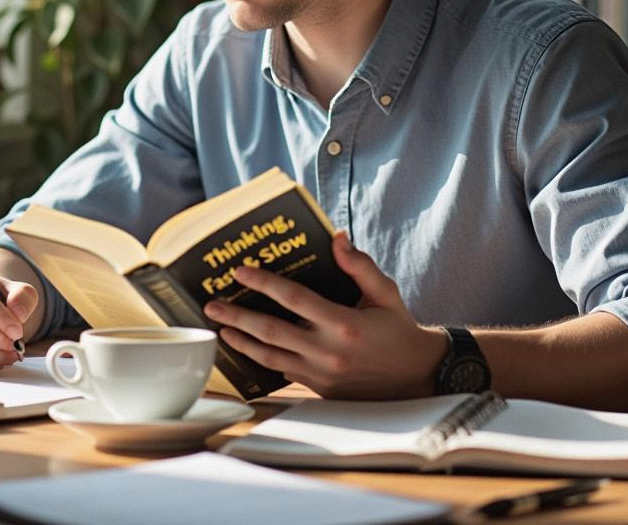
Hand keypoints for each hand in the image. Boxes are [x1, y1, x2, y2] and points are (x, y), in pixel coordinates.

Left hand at [203, 231, 447, 398]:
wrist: (415, 376)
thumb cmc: (398, 328)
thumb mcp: (385, 292)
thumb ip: (360, 266)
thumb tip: (336, 238)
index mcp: (344, 324)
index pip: (294, 299)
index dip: (265, 283)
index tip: (241, 271)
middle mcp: (328, 352)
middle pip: (271, 331)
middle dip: (238, 316)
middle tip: (212, 304)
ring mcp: (321, 374)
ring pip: (270, 356)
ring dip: (242, 341)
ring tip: (220, 327)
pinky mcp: (318, 388)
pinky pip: (282, 371)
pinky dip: (261, 359)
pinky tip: (246, 348)